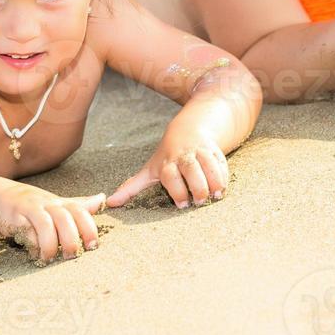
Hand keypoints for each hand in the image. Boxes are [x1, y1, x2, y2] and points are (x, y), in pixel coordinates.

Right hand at [0, 183, 105, 263]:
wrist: (1, 196)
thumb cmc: (35, 205)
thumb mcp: (57, 203)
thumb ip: (79, 205)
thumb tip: (102, 198)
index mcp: (61, 203)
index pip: (80, 212)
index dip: (89, 228)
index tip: (92, 246)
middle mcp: (48, 204)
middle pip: (65, 219)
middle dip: (71, 239)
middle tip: (71, 256)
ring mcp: (31, 210)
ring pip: (45, 225)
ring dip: (50, 245)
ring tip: (50, 258)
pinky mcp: (15, 218)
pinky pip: (26, 232)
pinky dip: (32, 245)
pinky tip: (34, 253)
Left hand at [106, 131, 227, 208]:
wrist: (188, 131)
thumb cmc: (166, 156)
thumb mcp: (149, 170)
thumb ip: (132, 187)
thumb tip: (110, 203)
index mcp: (167, 163)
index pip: (171, 175)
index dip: (177, 190)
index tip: (182, 204)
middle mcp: (183, 156)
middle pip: (191, 169)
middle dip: (198, 187)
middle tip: (200, 202)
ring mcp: (199, 151)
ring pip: (209, 164)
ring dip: (214, 181)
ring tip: (216, 196)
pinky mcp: (214, 149)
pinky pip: (220, 162)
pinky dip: (223, 175)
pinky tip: (222, 188)